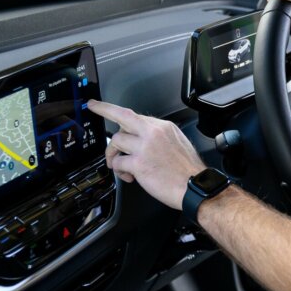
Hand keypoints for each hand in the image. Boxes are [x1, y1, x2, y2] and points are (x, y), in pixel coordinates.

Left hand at [87, 100, 205, 209]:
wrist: (196, 186)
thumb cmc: (188, 171)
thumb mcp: (178, 143)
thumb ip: (158, 137)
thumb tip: (141, 138)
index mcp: (163, 128)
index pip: (135, 115)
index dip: (116, 109)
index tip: (103, 105)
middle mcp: (153, 133)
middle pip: (122, 117)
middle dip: (104, 109)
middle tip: (93, 107)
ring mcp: (145, 147)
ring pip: (116, 141)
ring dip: (112, 154)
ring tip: (119, 165)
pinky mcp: (139, 163)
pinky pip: (118, 162)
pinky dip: (119, 171)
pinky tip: (128, 176)